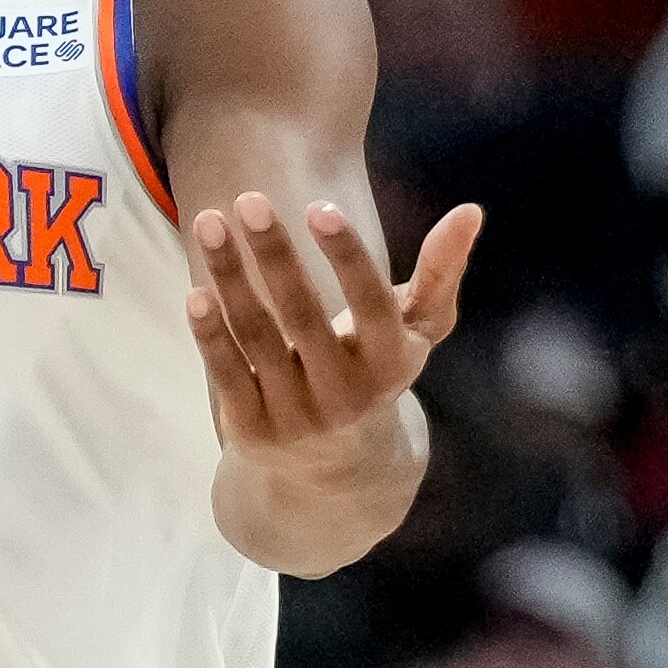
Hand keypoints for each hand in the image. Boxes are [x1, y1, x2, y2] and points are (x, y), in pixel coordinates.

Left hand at [185, 190, 479, 477]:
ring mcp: (297, 416)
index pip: (370, 305)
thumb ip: (441, 271)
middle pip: (304, 316)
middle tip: (249, 200)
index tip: (319, 205)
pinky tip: (196, 291)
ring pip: (258, 337)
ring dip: (231, 278)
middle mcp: (346, 395)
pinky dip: (211, 334)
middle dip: (276, 255)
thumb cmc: (378, 371)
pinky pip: (227, 374)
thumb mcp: (416, 329)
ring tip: (209, 223)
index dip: (346, 256)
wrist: (340, 467)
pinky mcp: (253, 430)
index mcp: (392, 364)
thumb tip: (471, 210)